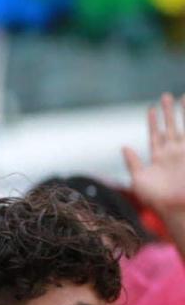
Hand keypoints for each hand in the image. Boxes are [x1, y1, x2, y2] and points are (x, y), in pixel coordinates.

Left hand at [123, 93, 184, 214]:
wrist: (175, 208)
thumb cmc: (156, 199)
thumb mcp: (138, 181)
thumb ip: (132, 163)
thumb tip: (124, 147)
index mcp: (158, 158)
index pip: (155, 135)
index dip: (153, 122)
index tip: (151, 108)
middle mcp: (172, 153)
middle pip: (170, 127)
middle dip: (168, 112)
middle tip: (166, 96)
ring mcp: (183, 154)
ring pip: (183, 129)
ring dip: (181, 114)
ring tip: (181, 97)